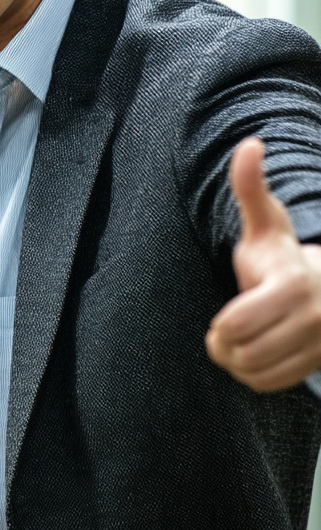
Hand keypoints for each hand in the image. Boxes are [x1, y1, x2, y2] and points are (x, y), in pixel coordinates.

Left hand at [205, 137, 320, 390]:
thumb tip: (249, 144)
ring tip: (237, 342)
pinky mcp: (317, 366)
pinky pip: (270, 385)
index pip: (235, 324)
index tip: (221, 316)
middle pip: (243, 353)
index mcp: (292, 284)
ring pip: (256, 372)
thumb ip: (251, 187)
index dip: (219, 326)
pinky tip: (254, 354)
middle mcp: (313, 318)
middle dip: (223, 345)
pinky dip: (253, 376)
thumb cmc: (281, 253)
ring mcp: (319, 346)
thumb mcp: (265, 222)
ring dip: (236, 363)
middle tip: (224, 330)